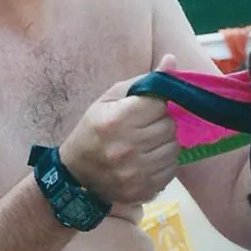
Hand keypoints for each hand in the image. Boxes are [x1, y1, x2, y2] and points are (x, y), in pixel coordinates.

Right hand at [59, 54, 179, 205]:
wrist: (76, 173)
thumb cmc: (93, 129)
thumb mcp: (110, 99)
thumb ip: (143, 81)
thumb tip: (172, 60)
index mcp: (116, 120)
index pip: (160, 104)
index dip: (157, 104)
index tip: (147, 109)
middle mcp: (127, 147)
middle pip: (169, 126)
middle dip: (161, 123)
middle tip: (146, 127)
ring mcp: (136, 172)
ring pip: (174, 148)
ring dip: (165, 143)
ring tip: (148, 143)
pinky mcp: (143, 189)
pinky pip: (171, 170)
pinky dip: (165, 163)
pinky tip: (149, 159)